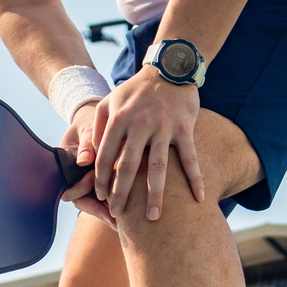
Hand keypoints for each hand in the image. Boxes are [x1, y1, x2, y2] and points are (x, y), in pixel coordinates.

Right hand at [58, 102, 115, 227]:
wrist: (96, 119)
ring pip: (96, 200)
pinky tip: (130, 209)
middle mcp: (76, 176)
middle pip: (85, 200)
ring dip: (108, 208)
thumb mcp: (86, 129)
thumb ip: (86, 144)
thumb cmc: (89, 122)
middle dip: (99, 211)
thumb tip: (83, 161)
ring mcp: (88, 179)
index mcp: (67, 165)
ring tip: (122, 222)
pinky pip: (107, 192)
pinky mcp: (102, 179)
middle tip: (114, 221)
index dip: (85, 199)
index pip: (72, 188)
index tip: (98, 205)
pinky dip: (116, 198)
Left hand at [92, 67, 204, 220]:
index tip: (101, 198)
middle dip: (121, 193)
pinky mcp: (185, 127)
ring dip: (155, 194)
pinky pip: (190, 158)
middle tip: (117, 215)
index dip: (102, 179)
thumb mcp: (110, 103)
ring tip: (153, 217)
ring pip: (159, 167)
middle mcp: (140, 123)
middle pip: (129, 166)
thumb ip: (97, 130)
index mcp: (119, 118)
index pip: (106, 155)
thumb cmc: (135, 92)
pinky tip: (199, 198)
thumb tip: (87, 161)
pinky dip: (196, 178)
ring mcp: (164, 126)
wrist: (169, 68)